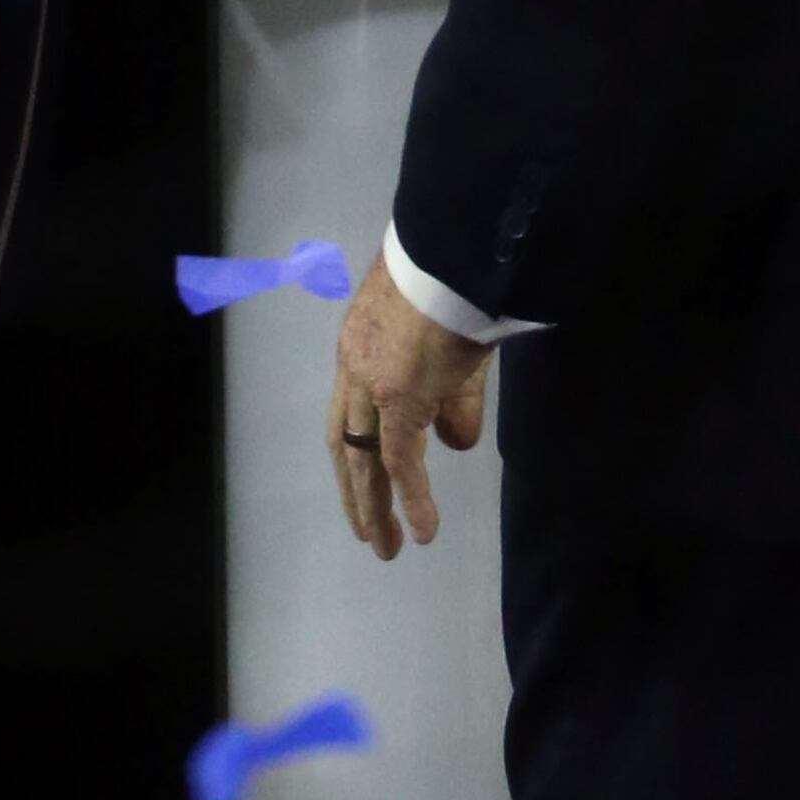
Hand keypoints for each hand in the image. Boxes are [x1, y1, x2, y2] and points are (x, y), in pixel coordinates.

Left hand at [328, 262, 491, 557]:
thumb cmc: (452, 285)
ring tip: (385, 547)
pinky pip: (401, 462)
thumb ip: (452, 397)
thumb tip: (454, 445)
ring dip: (374, 508)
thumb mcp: (450, 344)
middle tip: (369, 533)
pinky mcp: (399, 399)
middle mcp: (353, 369)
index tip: (365, 483)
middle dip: (356, 492)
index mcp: (359, 346)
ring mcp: (372, 385)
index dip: (355, 451)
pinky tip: (424, 531)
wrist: (453, 252)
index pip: (348, 412)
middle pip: (345, 444)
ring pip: (364, 460)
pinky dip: (412, 500)